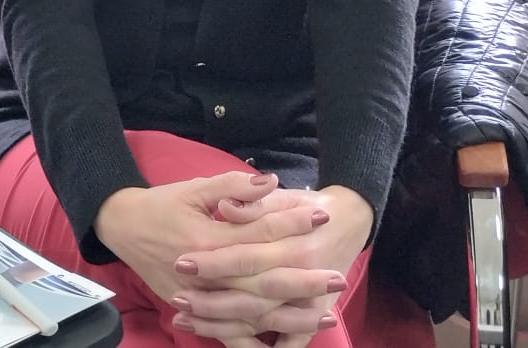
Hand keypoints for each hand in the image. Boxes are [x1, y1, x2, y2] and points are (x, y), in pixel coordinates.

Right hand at [93, 171, 332, 345]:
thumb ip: (232, 187)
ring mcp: (199, 297)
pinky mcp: (193, 311)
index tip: (322, 215)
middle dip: (302, 282)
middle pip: (261, 282)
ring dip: (289, 317)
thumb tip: (270, 182)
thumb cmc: (162, 204)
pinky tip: (282, 342)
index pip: (258, 233)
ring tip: (323, 315)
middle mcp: (206, 273)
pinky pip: (228, 335)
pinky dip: (254, 343)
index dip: (291, 222)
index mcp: (207, 238)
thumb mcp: (194, 188)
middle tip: (337, 278)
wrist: (122, 226)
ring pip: (250, 315)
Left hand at [174, 185, 373, 346]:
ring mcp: (311, 303)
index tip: (182, 263)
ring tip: (184, 320)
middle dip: (210, 302)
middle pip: (251, 298)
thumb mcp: (284, 196)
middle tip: (177, 299)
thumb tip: (227, 208)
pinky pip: (288, 342)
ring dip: (221, 326)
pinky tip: (230, 345)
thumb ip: (254, 203)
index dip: (214, 264)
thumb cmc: (309, 206)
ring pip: (261, 323)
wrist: (351, 220)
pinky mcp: (313, 314)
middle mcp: (305, 278)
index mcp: (296, 247)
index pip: (247, 259)